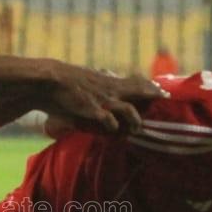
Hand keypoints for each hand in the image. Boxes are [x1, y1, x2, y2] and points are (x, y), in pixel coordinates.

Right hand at [45, 67, 165, 133]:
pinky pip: (109, 121)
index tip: (162, 91)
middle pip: (139, 91)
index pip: (136, 83)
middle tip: (163, 99)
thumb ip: (98, 86)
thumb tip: (105, 89)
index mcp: (108, 82)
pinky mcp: (92, 110)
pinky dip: (113, 127)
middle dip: (152, 96)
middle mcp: (110, 90)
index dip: (150, 87)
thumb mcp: (86, 80)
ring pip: (129, 111)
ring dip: (135, 121)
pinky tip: (112, 131)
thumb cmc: (64, 84)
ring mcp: (102, 100)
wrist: (48, 81)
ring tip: (135, 129)